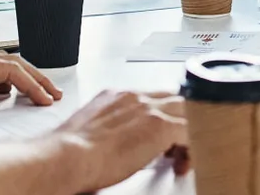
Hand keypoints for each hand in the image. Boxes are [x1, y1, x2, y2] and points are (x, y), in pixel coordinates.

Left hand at [0, 52, 60, 115]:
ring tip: (37, 92)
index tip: (44, 99)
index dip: (30, 85)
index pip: (7, 70)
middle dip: (36, 77)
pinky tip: (5, 93)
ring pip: (1, 65)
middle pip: (11, 62)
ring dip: (23, 78)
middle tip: (53, 93)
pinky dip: (5, 80)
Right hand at [48, 89, 188, 191]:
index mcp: (117, 96)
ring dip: (188, 132)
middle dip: (180, 120)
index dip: (162, 115)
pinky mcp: (160, 126)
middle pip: (174, 98)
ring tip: (182, 156)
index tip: (161, 137)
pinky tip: (183, 162)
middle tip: (177, 146)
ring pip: (187, 110)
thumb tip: (114, 145)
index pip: (152, 97)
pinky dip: (191, 147)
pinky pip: (191, 130)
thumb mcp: (91, 130)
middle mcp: (135, 97)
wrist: (67, 157)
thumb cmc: (70, 153)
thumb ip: (109, 129)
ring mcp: (149, 109)